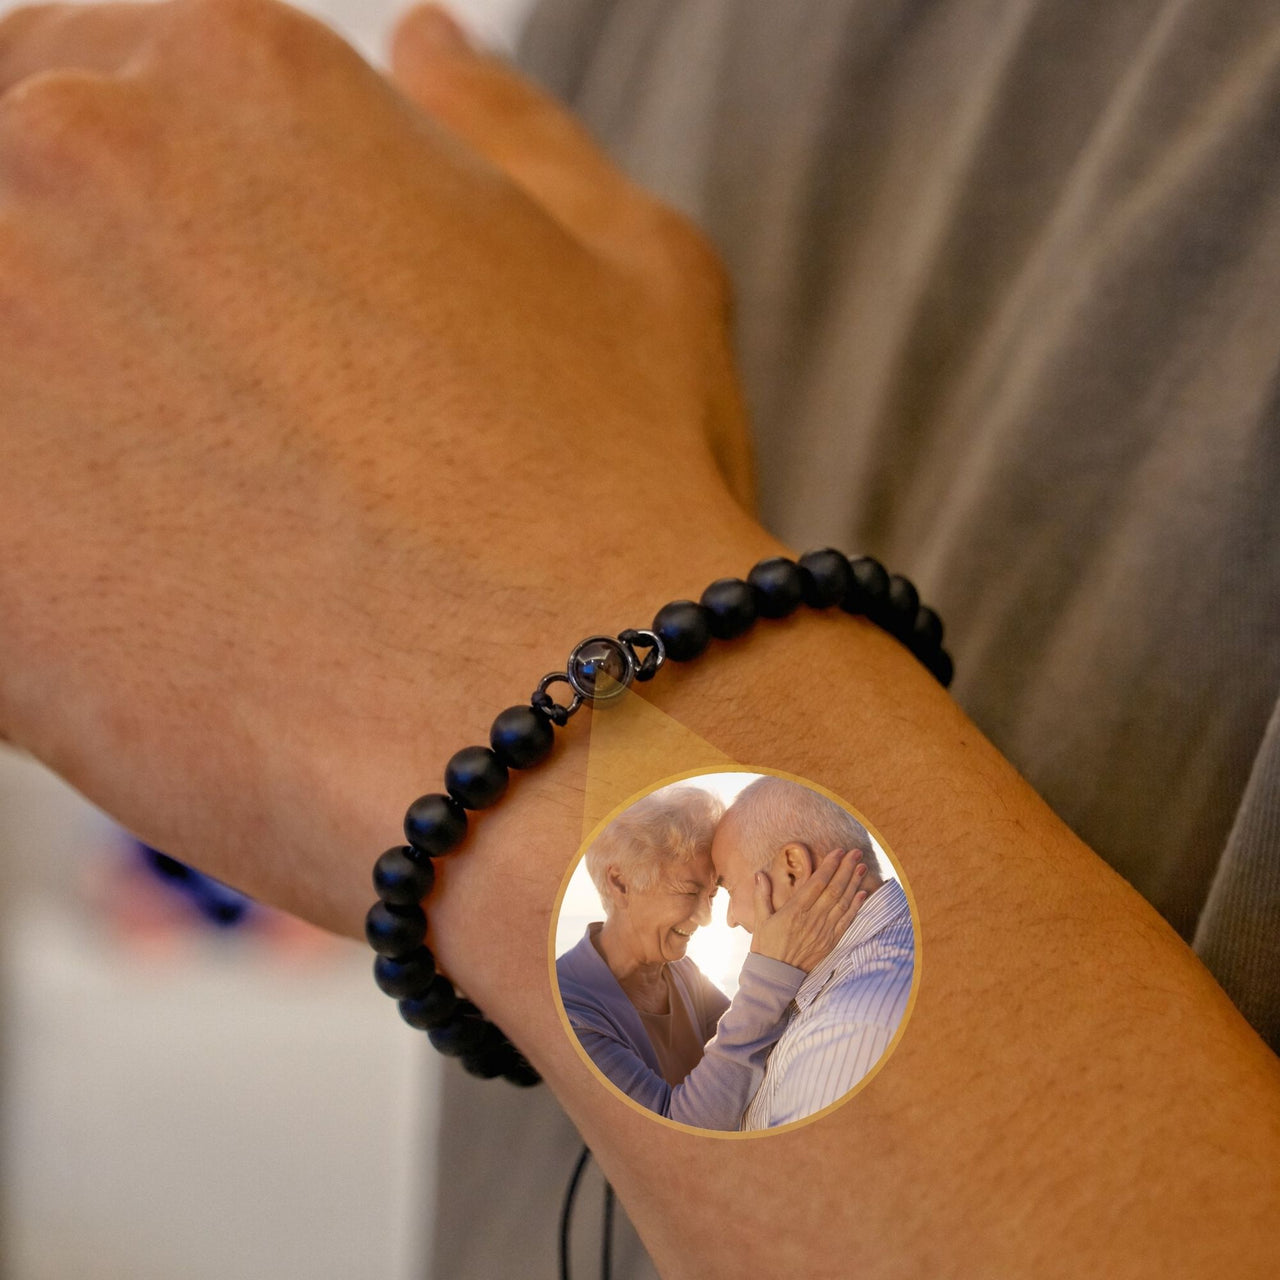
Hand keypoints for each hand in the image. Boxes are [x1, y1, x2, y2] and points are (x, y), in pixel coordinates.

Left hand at [0, 0, 762, 932]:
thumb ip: (508, 135)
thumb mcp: (628, 269)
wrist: (581, 728)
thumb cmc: (621, 502)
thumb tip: (429, 45)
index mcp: (245, 77)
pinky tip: (145, 619)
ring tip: (179, 545)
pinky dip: (26, 569)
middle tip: (193, 446)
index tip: (185, 326)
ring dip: (47, 442)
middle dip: (71, 316)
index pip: (81, 86)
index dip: (135, 228)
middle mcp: (84, 156)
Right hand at [748, 849, 868, 971]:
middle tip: (856, 853)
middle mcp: (812, 919)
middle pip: (834, 889)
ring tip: (862, 867)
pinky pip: (846, 921)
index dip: (829, 866)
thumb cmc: (766, 947)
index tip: (838, 852)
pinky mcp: (830, 942)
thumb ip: (762, 895)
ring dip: (854, 884)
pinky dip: (856, 907)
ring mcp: (823, 931)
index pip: (816, 883)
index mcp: (794, 911)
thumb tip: (760, 874)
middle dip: (846, 869)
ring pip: (842, 903)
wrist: (775, 977)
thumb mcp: (760, 920)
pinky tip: (862, 894)